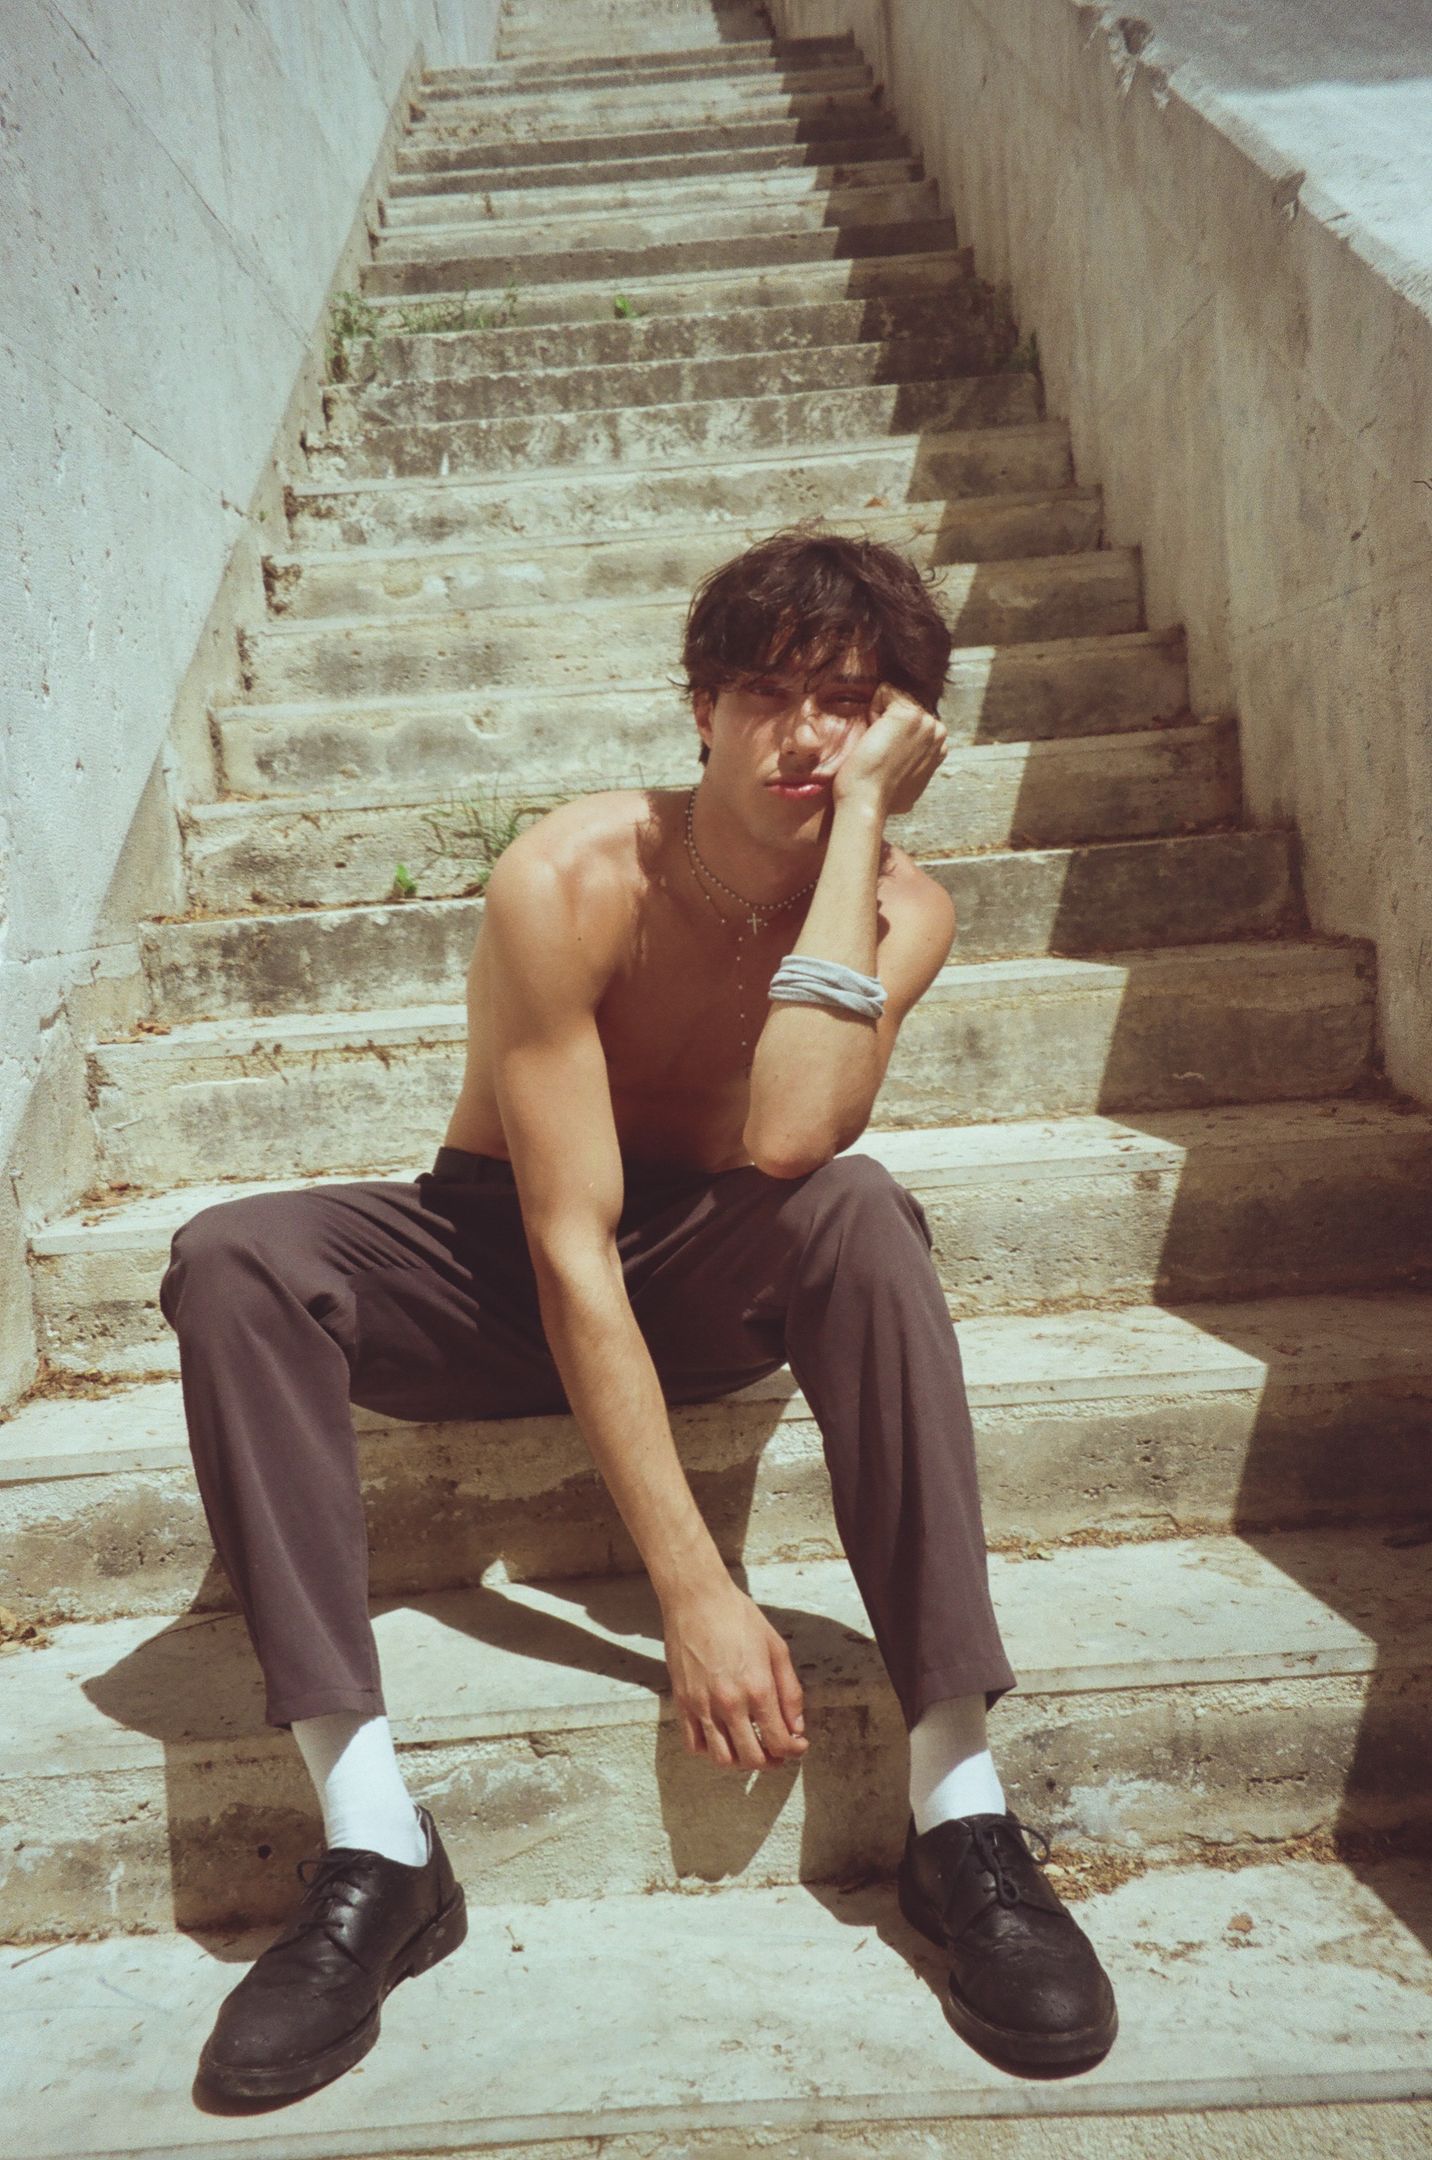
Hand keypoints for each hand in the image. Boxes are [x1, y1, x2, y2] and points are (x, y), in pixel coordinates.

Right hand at [661, 1575, 808, 1770]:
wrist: (697, 1598)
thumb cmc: (738, 1617)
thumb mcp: (776, 1649)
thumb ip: (790, 1692)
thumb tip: (797, 1726)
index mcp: (758, 1689)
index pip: (780, 1742)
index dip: (794, 1750)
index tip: (798, 1745)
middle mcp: (729, 1703)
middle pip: (752, 1758)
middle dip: (770, 1762)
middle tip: (777, 1754)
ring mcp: (702, 1705)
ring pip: (721, 1758)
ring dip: (741, 1762)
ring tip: (750, 1749)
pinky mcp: (682, 1702)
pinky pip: (694, 1744)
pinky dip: (709, 1751)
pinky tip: (722, 1738)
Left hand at [815, 683, 947, 816]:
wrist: (867, 801)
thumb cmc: (879, 797)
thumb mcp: (908, 784)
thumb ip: (914, 765)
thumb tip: (906, 771)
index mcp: (939, 747)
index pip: (912, 720)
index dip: (893, 733)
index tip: (887, 756)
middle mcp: (938, 732)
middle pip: (905, 706)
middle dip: (888, 722)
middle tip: (880, 749)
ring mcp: (926, 722)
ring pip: (896, 698)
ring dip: (880, 716)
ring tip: (877, 744)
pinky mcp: (909, 713)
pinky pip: (885, 692)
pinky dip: (872, 709)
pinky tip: (873, 736)